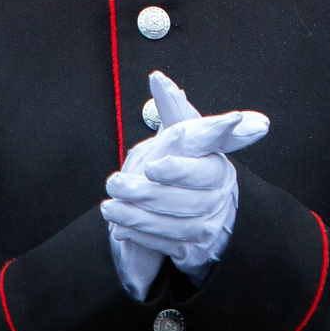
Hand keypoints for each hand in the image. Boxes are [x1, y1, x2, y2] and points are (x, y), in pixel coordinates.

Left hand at [102, 72, 266, 293]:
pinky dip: (141, 236)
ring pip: (173, 226)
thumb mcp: (186, 134)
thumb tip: (158, 80)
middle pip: (183, 201)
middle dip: (144, 193)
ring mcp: (208, 227)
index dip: (177, 169)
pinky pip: (167, 246)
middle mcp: (219, 200)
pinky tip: (121, 227)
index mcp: (220, 168)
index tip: (151, 166)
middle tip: (114, 184)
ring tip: (109, 207)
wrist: (202, 210)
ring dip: (136, 217)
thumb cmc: (190, 164)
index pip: (201, 171)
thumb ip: (173, 110)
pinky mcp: (194, 250)